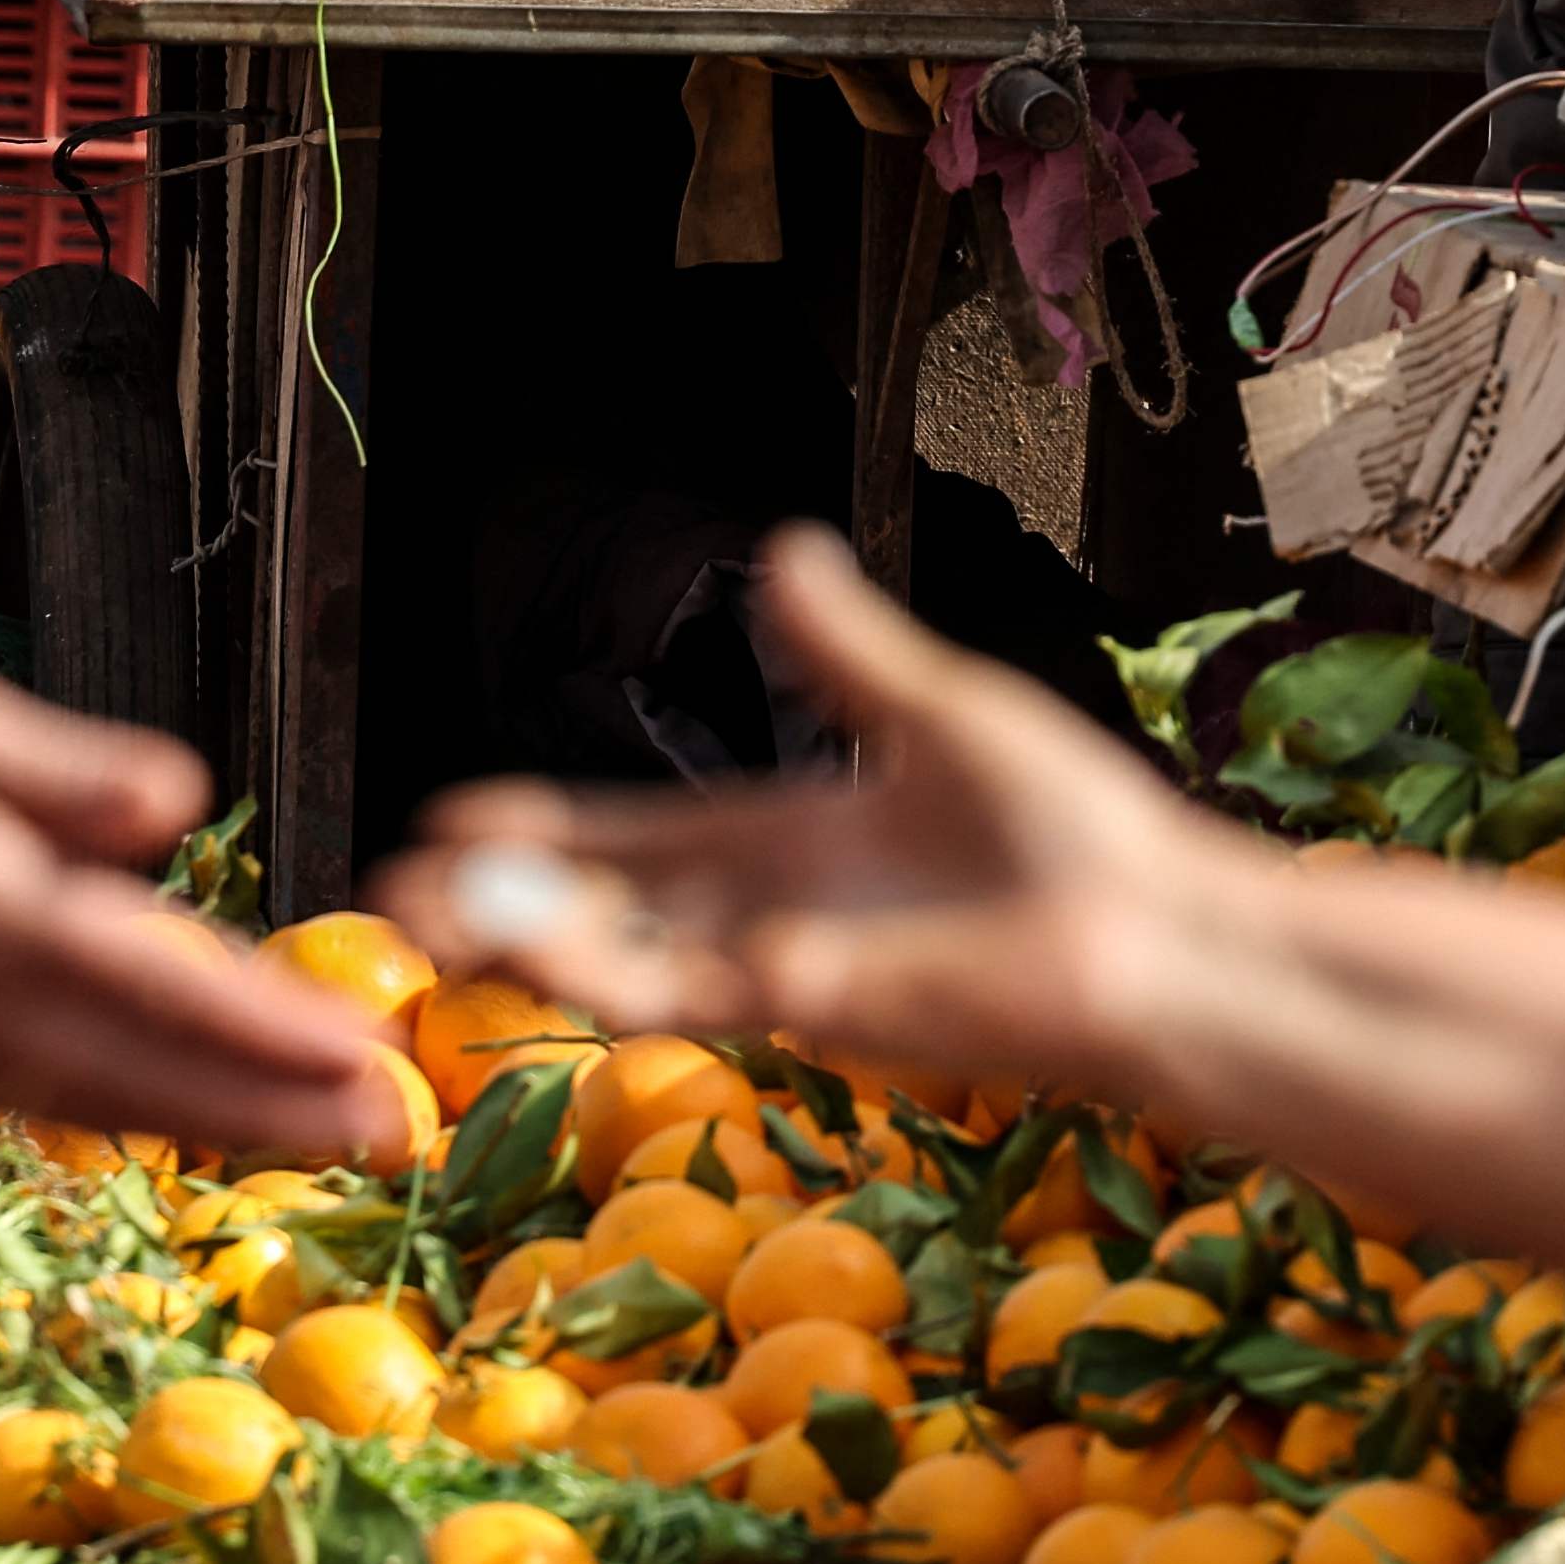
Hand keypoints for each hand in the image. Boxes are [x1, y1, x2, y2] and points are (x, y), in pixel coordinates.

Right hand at [0, 647, 404, 1158]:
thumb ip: (61, 774)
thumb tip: (180, 804)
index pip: (158, 984)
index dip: (266, 1029)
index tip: (364, 1058)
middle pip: (150, 1075)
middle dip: (275, 1109)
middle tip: (392, 1136)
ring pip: (105, 1102)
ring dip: (218, 1125)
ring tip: (322, 1140)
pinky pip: (47, 1099)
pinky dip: (132, 1115)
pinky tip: (189, 1119)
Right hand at [384, 529, 1253, 1102]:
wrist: (1167, 929)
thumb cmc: (1080, 837)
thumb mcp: (940, 713)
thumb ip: (848, 653)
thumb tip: (785, 550)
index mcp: (791, 846)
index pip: (636, 841)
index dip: (542, 836)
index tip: (447, 822)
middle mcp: (778, 921)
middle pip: (608, 915)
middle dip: (503, 909)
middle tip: (397, 896)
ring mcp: (804, 976)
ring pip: (638, 967)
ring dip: (541, 950)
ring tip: (441, 930)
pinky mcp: (846, 1014)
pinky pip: (725, 997)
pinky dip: (654, 975)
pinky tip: (576, 958)